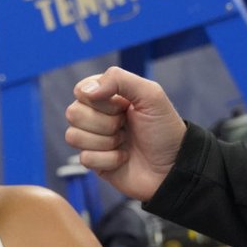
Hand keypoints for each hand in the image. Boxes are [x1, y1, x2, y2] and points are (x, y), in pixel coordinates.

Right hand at [64, 67, 185, 201]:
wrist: (173, 168)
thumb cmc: (164, 130)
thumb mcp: (150, 95)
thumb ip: (118, 79)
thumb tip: (85, 91)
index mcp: (108, 96)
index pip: (81, 90)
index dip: (100, 100)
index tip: (123, 106)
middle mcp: (98, 116)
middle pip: (73, 112)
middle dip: (104, 122)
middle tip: (126, 126)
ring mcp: (94, 139)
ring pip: (73, 136)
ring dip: (105, 141)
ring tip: (125, 142)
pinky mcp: (94, 162)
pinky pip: (84, 158)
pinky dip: (108, 160)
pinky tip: (123, 159)